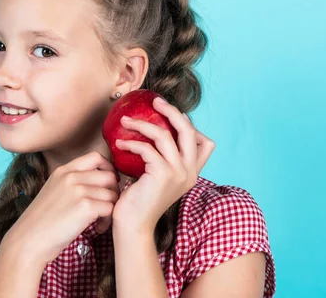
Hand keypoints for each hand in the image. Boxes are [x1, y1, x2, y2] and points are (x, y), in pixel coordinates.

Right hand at [5, 151, 120, 265]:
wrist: (29, 239)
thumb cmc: (42, 221)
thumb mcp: (54, 190)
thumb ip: (72, 181)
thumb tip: (98, 180)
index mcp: (63, 170)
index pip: (96, 157)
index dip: (108, 169)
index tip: (107, 184)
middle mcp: (71, 176)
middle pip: (109, 175)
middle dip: (113, 191)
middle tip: (107, 205)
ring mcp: (79, 190)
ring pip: (112, 194)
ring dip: (111, 209)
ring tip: (100, 221)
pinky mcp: (86, 207)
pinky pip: (110, 209)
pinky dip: (107, 221)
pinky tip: (98, 229)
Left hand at [112, 97, 215, 233]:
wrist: (133, 225)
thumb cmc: (139, 200)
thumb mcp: (156, 177)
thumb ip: (160, 159)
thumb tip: (151, 135)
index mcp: (192, 173)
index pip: (206, 143)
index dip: (192, 126)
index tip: (172, 115)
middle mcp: (190, 172)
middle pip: (189, 130)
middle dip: (172, 111)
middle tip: (155, 101)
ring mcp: (179, 173)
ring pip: (166, 134)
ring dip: (143, 123)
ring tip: (126, 120)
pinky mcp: (163, 174)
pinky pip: (148, 148)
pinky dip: (132, 142)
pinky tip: (119, 143)